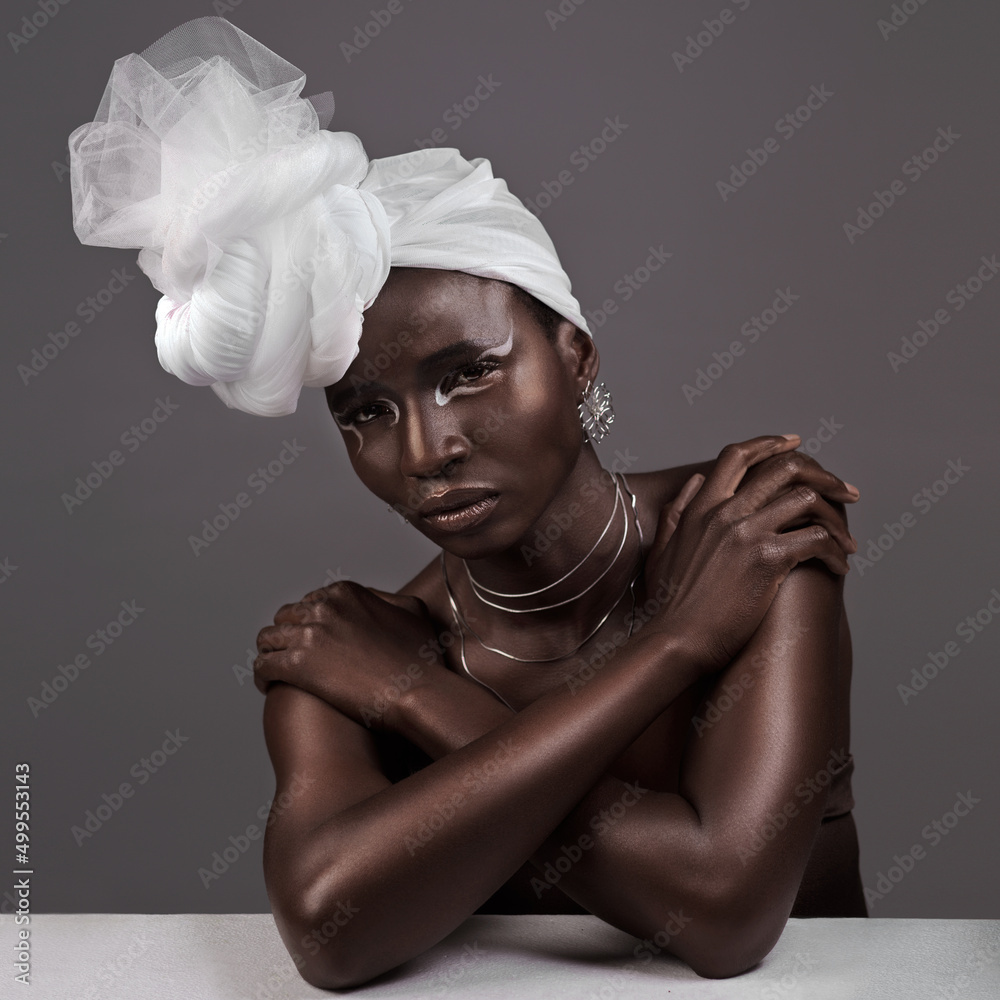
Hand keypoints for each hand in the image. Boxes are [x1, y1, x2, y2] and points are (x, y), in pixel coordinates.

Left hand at [253, 581, 448, 729]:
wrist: (417, 691)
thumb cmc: (420, 659)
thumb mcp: (413, 611)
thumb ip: (387, 599)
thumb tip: (372, 598)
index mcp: (345, 593)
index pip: (311, 601)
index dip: (310, 623)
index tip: (312, 640)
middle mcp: (323, 607)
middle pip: (286, 617)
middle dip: (287, 636)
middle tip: (292, 656)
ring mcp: (307, 635)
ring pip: (268, 639)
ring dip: (270, 654)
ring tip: (276, 671)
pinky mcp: (296, 665)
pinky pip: (262, 667)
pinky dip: (262, 677)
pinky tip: (270, 687)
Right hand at [642, 434, 858, 674]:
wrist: (675, 640)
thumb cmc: (668, 605)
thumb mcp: (661, 549)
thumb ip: (677, 511)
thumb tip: (697, 482)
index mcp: (701, 507)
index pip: (738, 456)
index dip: (770, 444)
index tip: (796, 444)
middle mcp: (725, 512)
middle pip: (784, 469)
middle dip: (824, 475)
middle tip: (846, 492)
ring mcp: (747, 533)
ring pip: (807, 499)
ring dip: (836, 519)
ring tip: (847, 542)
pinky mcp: (768, 559)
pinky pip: (817, 539)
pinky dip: (836, 552)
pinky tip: (839, 567)